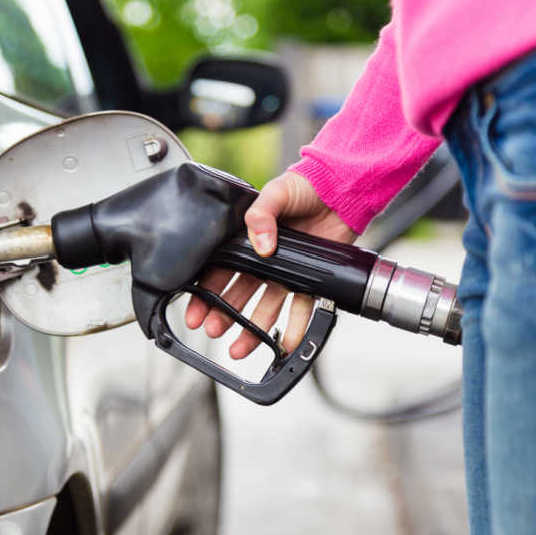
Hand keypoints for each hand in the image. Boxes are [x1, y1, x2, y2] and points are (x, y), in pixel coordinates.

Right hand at [184, 171, 355, 358]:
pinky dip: (293, 329)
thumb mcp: (276, 191)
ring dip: (251, 330)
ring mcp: (287, 273)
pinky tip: (284, 345)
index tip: (195, 312)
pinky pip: (301, 309)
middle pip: (238, 296)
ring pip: (264, 308)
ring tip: (238, 349)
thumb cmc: (305, 185)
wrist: (340, 189)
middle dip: (223, 316)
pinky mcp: (310, 279)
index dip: (205, 293)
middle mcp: (264, 261)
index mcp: (247, 240)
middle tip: (213, 330)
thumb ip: (261, 215)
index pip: (219, 272)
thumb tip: (260, 245)